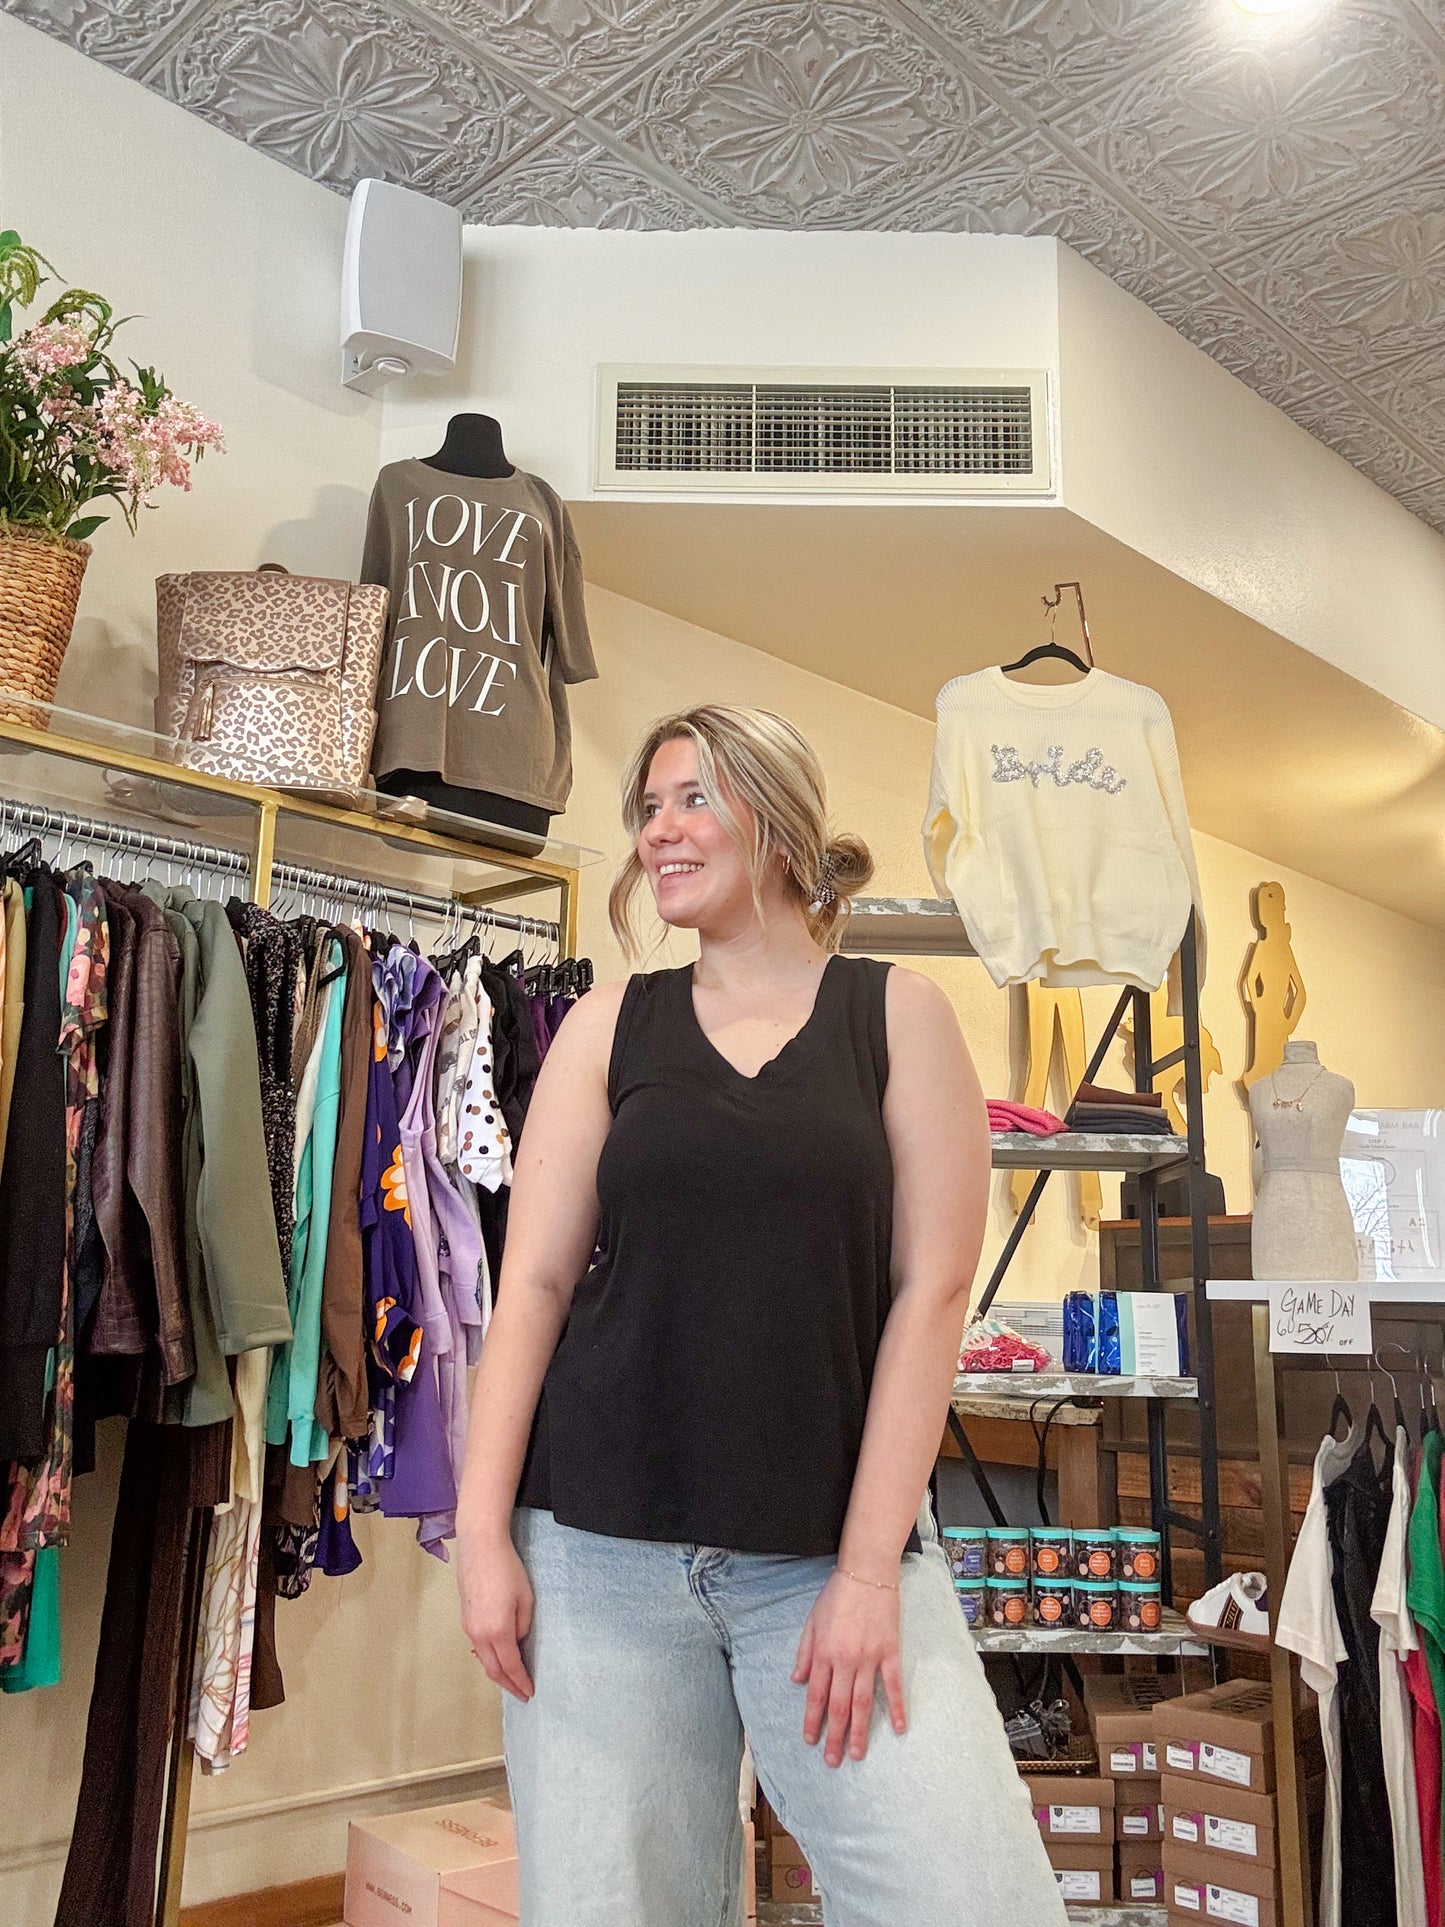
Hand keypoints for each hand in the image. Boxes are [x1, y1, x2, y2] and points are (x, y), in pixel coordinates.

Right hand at [456, 1524, 534, 1701]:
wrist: (480, 1546)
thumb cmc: (507, 1569)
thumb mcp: (525, 1598)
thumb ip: (522, 1626)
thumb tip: (517, 1641)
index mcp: (498, 1631)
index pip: (511, 1666)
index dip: (520, 1681)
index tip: (529, 1693)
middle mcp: (479, 1634)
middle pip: (493, 1669)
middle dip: (508, 1684)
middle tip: (521, 1694)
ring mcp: (469, 1627)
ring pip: (483, 1659)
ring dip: (497, 1673)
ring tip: (510, 1680)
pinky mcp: (465, 1618)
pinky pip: (478, 1646)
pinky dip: (488, 1658)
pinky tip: (496, 1658)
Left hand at [792, 1569, 905, 1766]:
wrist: (866, 1572)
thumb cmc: (836, 1594)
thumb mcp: (812, 1621)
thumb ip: (804, 1652)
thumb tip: (797, 1681)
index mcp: (823, 1653)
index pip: (816, 1695)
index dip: (813, 1720)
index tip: (810, 1741)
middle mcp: (845, 1660)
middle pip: (838, 1706)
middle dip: (834, 1736)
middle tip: (832, 1762)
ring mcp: (869, 1658)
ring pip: (863, 1702)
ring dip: (859, 1731)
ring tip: (856, 1754)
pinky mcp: (889, 1651)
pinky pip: (893, 1685)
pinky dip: (897, 1707)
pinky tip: (898, 1729)